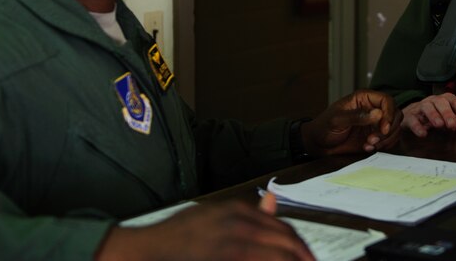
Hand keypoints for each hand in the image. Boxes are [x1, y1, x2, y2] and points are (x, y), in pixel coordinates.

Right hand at [96, 200, 312, 260]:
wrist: (146, 249)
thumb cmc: (179, 235)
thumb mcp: (213, 215)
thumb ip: (246, 213)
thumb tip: (271, 201)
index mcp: (237, 210)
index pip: (283, 228)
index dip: (300, 247)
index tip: (309, 259)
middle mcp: (237, 222)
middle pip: (285, 241)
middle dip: (302, 257)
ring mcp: (230, 242)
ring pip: (276, 254)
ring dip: (291, 260)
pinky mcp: (224, 255)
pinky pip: (258, 260)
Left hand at [301, 89, 402, 155]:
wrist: (318, 144)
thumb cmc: (323, 127)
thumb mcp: (337, 120)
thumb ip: (357, 116)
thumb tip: (378, 113)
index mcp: (364, 99)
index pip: (387, 100)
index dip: (389, 113)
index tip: (384, 128)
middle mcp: (372, 109)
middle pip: (395, 114)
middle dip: (389, 129)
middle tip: (374, 139)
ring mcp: (374, 124)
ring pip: (395, 128)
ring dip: (386, 139)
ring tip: (369, 144)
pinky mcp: (374, 137)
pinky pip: (388, 140)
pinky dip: (382, 146)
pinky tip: (367, 148)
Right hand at [401, 94, 455, 137]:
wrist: (413, 115)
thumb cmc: (435, 117)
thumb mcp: (448, 120)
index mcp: (445, 101)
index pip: (455, 102)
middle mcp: (433, 101)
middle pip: (441, 102)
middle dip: (447, 113)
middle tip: (452, 125)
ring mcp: (421, 107)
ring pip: (427, 107)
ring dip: (433, 115)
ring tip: (439, 125)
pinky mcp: (410, 116)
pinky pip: (413, 119)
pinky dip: (417, 126)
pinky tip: (423, 133)